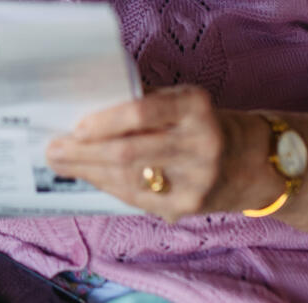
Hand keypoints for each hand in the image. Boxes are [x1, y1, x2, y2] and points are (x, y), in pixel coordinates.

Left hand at [44, 85, 273, 222]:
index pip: (142, 112)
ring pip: (128, 179)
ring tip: (62, 162)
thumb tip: (85, 104)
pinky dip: (109, 186)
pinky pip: (137, 198)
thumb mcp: (183, 101)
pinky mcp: (189, 207)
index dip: (105, 121)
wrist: (254, 163)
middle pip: (129, 152)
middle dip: (83, 153)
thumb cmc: (203, 123)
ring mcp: (196, 180)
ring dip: (89, 171)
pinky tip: (91, 176)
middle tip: (53, 149)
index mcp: (195, 107)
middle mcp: (200, 143)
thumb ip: (143, 102)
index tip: (76, 127)